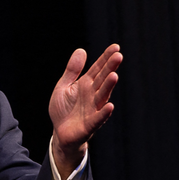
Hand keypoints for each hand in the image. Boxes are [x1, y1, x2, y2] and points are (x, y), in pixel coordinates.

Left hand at [48, 44, 121, 171]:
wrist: (60, 133)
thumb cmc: (63, 109)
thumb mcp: (64, 86)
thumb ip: (72, 70)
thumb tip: (81, 50)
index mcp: (86, 85)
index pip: (98, 69)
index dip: (106, 58)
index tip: (115, 47)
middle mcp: (92, 95)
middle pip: (103, 80)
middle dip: (110, 68)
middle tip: (118, 56)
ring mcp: (92, 109)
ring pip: (102, 96)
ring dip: (108, 87)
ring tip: (114, 75)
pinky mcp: (89, 124)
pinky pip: (98, 118)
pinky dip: (104, 113)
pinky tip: (110, 106)